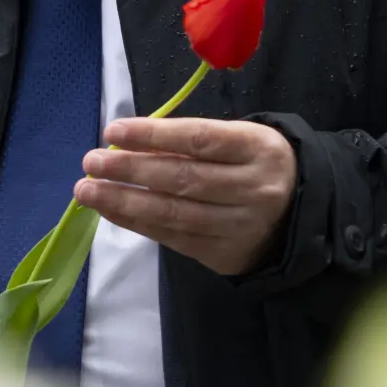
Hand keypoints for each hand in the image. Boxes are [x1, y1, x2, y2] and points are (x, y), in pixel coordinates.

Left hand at [75, 116, 296, 277]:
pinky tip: (111, 211)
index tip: (114, 130)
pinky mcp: (224, 255)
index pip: (199, 139)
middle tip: (91, 162)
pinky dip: (138, 224)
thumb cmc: (255, 163)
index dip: (154, 135)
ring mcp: (239, 226)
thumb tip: (131, 142)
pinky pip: (174, 238)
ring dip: (125, 202)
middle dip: (130, 170)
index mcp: (257, 148)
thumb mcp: (240, 138)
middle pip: (183, 179)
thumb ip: (194, 140)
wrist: (299, 214)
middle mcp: (252, 188)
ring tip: (88, 191)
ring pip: (175, 213)